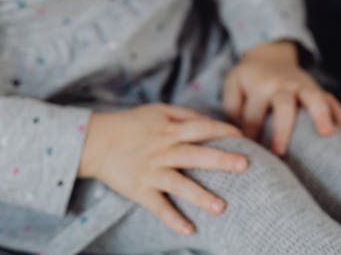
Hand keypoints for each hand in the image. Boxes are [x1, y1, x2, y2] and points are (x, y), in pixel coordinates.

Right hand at [77, 104, 247, 236]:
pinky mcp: (141, 190)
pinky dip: (172, 219)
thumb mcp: (158, 111)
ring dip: (200, 196)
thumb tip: (210, 122)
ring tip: (221, 207)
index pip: (201, 128)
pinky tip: (188, 230)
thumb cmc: (131, 124)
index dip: (221, 130)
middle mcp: (163, 151)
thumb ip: (185, 115)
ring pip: (179, 184)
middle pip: (195, 155)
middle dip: (220, 160)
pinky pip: (158, 207)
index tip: (242, 136)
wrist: (95, 141)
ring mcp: (152, 172)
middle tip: (244, 165)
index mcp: (169, 130)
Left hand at [221, 41, 340, 155]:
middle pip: (284, 104)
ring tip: (327, 134)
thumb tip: (241, 133)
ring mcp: (303, 86)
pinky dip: (339, 115)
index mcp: (260, 86)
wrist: (270, 54)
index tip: (250, 150)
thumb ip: (232, 107)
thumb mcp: (232, 85)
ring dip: (321, 114)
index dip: (249, 133)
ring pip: (314, 97)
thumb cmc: (249, 78)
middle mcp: (283, 85)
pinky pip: (332, 100)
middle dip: (282, 129)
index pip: (253, 114)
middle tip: (279, 152)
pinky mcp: (317, 89)